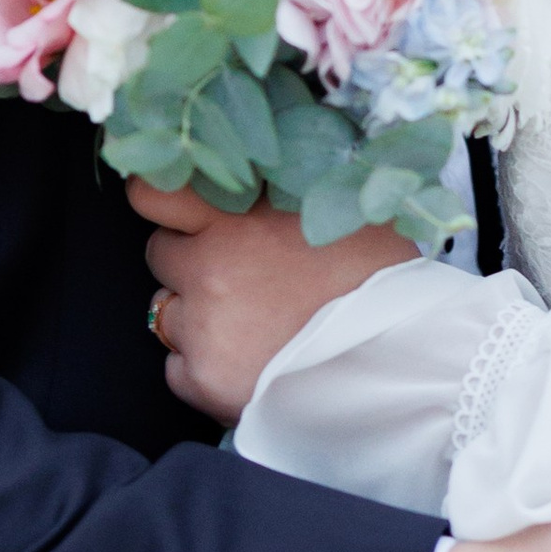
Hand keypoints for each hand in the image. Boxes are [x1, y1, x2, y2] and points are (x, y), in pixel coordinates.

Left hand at [133, 182, 413, 424]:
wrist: (396, 364)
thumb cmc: (383, 283)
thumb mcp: (346, 211)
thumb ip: (294, 189)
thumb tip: (272, 173)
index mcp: (239, 217)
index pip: (154, 192)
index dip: (163, 201)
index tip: (180, 212)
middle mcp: (210, 265)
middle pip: (160, 253)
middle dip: (190, 261)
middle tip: (236, 276)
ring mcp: (203, 324)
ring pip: (166, 311)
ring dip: (195, 315)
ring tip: (248, 325)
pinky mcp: (204, 378)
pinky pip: (177, 369)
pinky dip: (203, 368)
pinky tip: (248, 365)